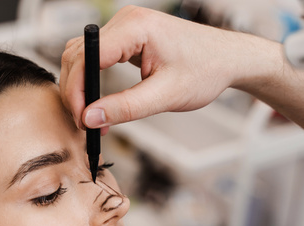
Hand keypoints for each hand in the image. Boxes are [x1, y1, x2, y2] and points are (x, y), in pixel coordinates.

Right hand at [60, 6, 250, 130]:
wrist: (228, 59)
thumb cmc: (205, 71)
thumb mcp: (165, 96)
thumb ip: (125, 108)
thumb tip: (90, 118)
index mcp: (135, 28)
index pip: (86, 57)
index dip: (77, 91)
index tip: (81, 120)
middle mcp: (125, 21)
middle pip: (77, 55)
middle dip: (75, 92)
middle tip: (85, 125)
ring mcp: (124, 27)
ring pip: (81, 56)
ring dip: (80, 87)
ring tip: (91, 118)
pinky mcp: (126, 37)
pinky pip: (95, 57)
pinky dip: (91, 80)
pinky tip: (98, 103)